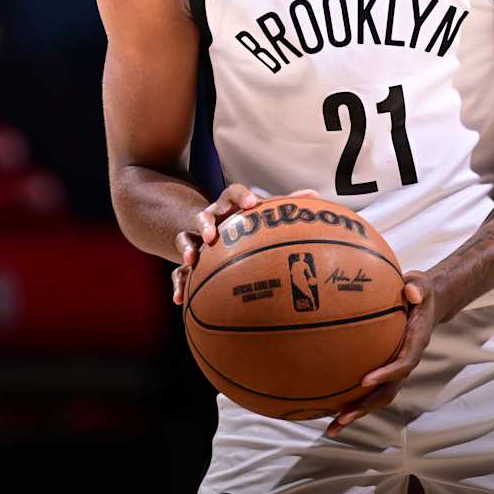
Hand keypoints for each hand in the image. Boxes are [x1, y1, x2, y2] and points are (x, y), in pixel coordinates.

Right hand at [171, 184, 318, 305]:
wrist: (212, 233)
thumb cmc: (245, 224)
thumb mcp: (261, 215)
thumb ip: (285, 207)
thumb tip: (315, 196)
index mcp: (230, 207)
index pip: (233, 193)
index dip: (241, 197)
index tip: (252, 204)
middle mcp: (211, 219)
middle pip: (204, 214)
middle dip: (206, 223)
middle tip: (212, 235)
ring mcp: (196, 238)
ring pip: (185, 238)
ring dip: (186, 248)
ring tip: (191, 260)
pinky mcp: (188, 259)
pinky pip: (178, 271)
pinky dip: (179, 284)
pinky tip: (181, 299)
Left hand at [324, 271, 437, 437]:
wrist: (427, 303)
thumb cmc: (420, 292)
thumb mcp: (422, 285)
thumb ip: (417, 288)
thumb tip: (411, 291)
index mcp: (415, 344)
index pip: (403, 364)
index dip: (386, 375)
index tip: (365, 380)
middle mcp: (406, 362)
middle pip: (388, 392)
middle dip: (366, 406)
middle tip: (342, 416)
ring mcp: (395, 369)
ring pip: (377, 397)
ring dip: (356, 412)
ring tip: (332, 427)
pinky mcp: (385, 369)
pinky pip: (369, 389)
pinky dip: (352, 400)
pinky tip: (328, 407)